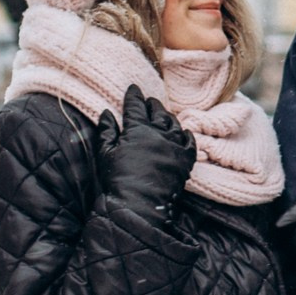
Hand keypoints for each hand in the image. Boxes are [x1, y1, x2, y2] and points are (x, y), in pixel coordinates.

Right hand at [100, 85, 193, 218]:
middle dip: (152, 104)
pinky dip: (186, 134)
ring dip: (168, 116)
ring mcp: (175, 145)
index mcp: (138, 129)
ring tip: (163, 114)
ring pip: (174, 123)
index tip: (133, 88)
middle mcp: (159, 133)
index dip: (134, 96)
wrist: (138, 205)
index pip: (136, 106)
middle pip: (157, 111)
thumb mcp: (105, 153)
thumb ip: (107, 130)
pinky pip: (189, 141)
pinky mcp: (186, 159)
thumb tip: (107, 112)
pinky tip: (183, 131)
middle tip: (148, 101)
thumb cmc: (117, 179)